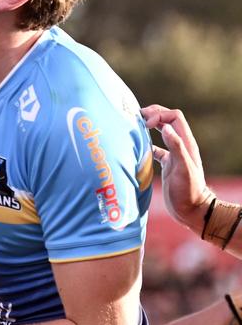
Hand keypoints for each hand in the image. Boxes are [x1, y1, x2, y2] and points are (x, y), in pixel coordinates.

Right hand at [141, 104, 209, 233]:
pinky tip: (135, 148)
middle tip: (136, 117)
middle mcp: (179, 146)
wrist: (191, 209)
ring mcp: (173, 155)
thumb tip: (165, 127)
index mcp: (185, 143)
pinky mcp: (167, 164)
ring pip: (161, 133)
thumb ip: (176, 146)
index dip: (159, 115)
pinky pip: (155, 148)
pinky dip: (146, 144)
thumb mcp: (182, 168)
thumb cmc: (188, 190)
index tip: (146, 124)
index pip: (174, 117)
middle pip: (168, 120)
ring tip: (134, 126)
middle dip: (153, 114)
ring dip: (149, 127)